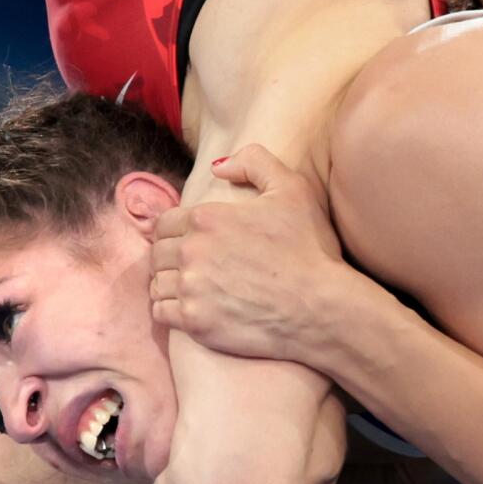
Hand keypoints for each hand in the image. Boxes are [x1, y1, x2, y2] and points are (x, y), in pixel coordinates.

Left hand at [149, 145, 352, 365]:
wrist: (325, 309)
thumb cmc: (311, 250)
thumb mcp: (292, 189)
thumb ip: (254, 162)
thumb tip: (217, 167)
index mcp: (205, 218)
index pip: (165, 223)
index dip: (175, 233)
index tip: (190, 244)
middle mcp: (191, 250)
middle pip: (158, 253)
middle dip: (171, 259)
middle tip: (192, 269)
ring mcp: (190, 287)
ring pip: (157, 283)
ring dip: (169, 285)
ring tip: (192, 290)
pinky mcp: (194, 321)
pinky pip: (161, 312)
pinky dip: (170, 311)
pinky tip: (191, 310)